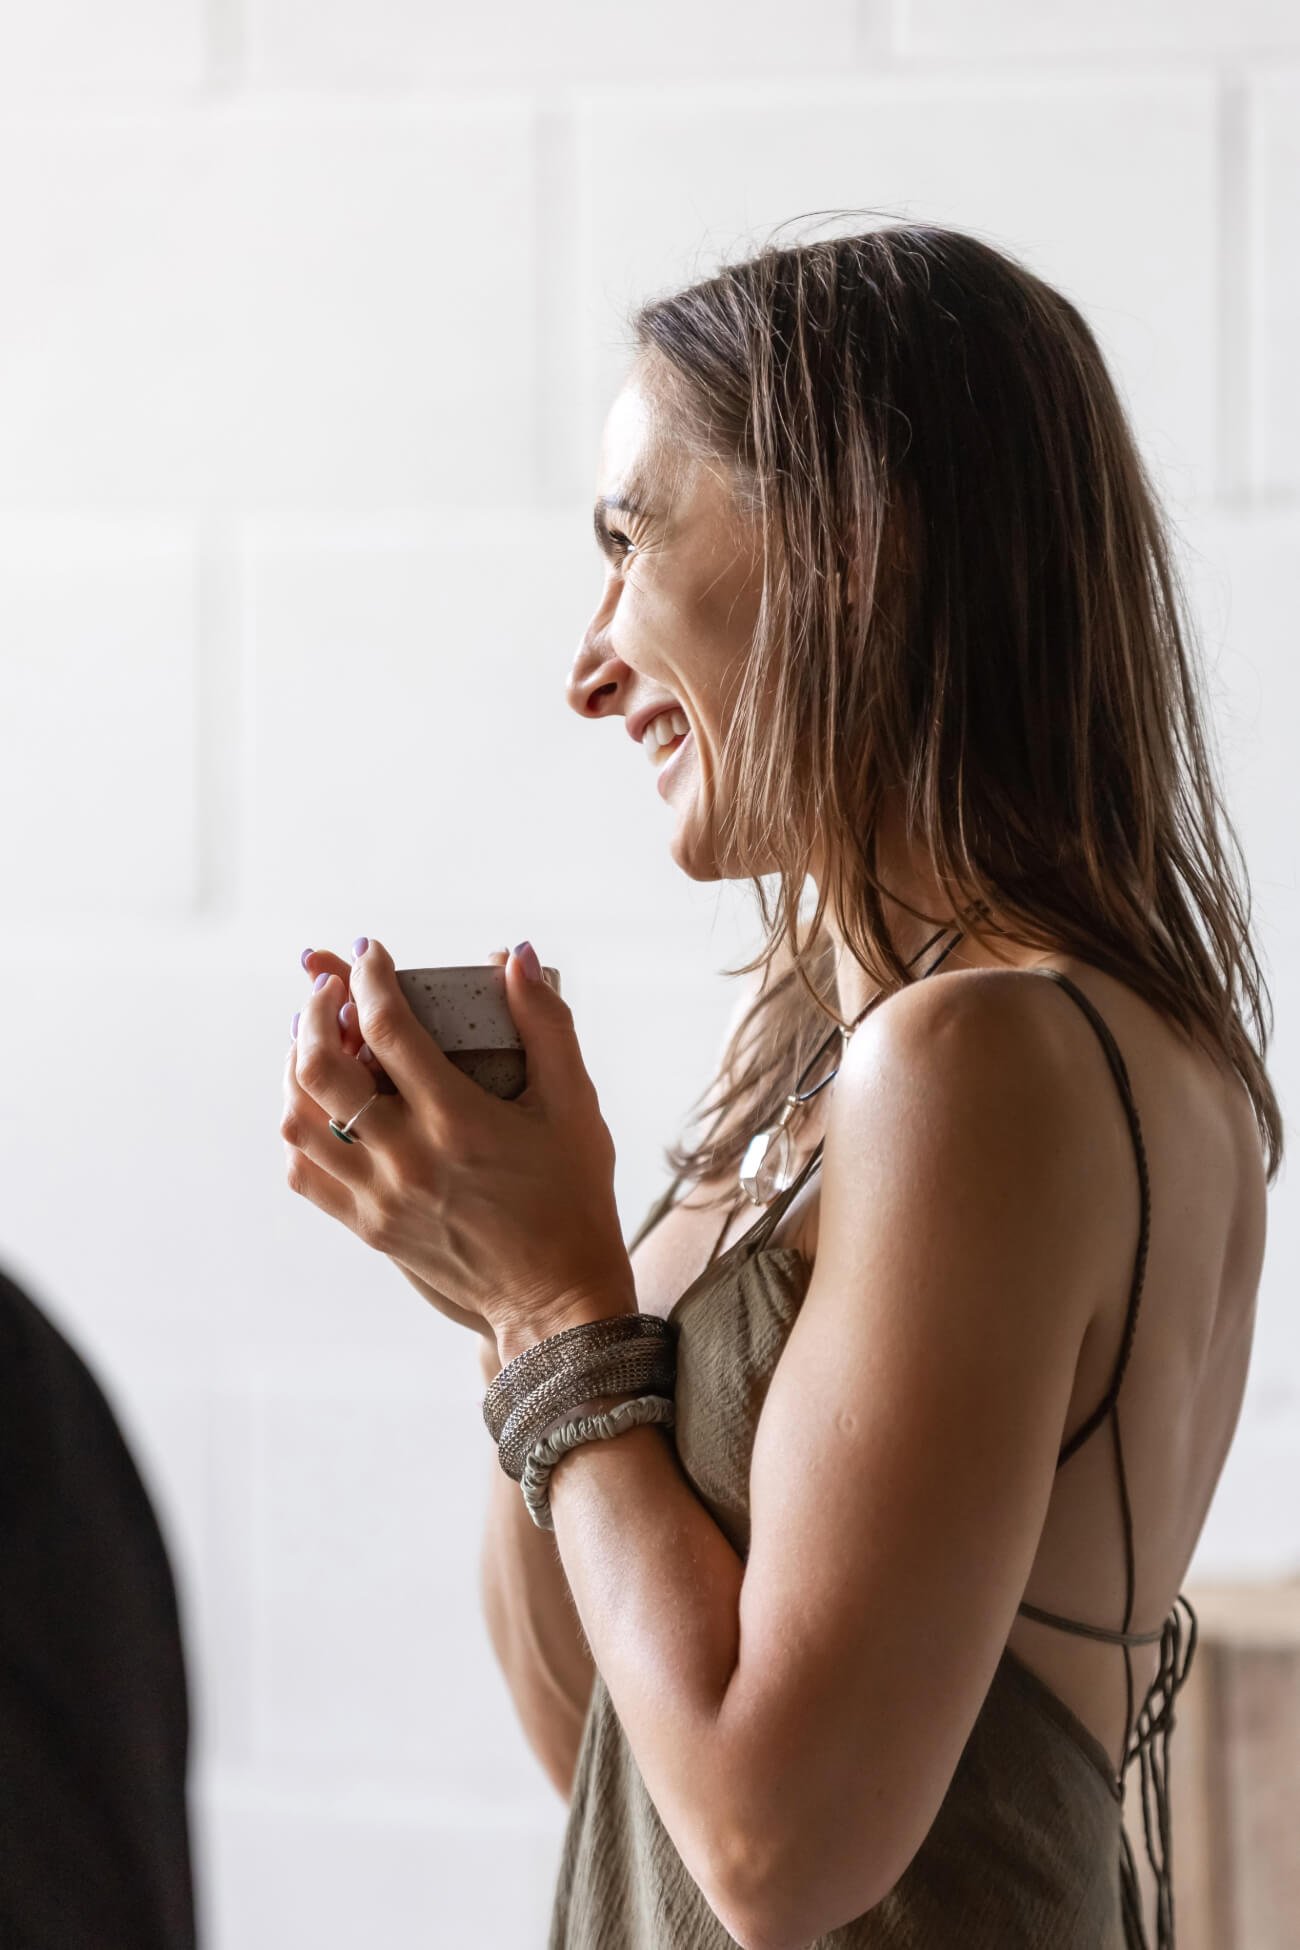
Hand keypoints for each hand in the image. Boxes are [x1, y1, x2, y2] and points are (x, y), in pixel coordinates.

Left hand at [283, 937, 638, 1358]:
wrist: (556, 1299)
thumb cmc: (573, 1195)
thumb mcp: (575, 1105)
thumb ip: (547, 1024)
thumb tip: (513, 956)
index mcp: (460, 1121)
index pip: (389, 1029)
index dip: (370, 977)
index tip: (371, 951)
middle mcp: (409, 1159)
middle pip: (321, 1068)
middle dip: (315, 1011)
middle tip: (330, 986)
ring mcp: (381, 1198)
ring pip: (299, 1119)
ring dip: (296, 1066)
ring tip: (317, 1039)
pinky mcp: (368, 1227)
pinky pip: (304, 1171)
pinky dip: (300, 1126)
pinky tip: (320, 1104)